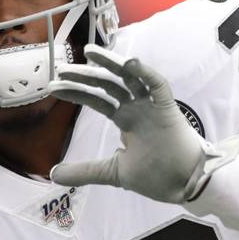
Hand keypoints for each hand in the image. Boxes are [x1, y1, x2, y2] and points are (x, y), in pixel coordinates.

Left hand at [48, 45, 235, 202]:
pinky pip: (158, 85)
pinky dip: (146, 73)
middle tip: (61, 68)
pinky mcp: (169, 109)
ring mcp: (152, 106)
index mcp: (125, 119)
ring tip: (90, 52)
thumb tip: (53, 174)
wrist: (185, 187)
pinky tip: (130, 62)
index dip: (76, 92)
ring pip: (130, 77)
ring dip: (111, 63)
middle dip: (85, 75)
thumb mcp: (112, 172)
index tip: (54, 86)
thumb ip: (84, 170)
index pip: (97, 99)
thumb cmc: (155, 176)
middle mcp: (137, 108)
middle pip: (108, 85)